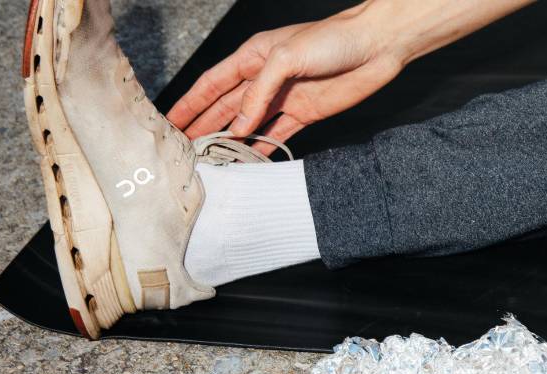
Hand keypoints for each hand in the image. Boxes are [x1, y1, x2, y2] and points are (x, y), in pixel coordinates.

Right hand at [168, 6, 403, 152]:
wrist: (375, 46)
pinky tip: (248, 161)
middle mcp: (265, 78)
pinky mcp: (305, 113)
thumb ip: (258, 92)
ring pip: (249, 124)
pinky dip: (263, 147)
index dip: (191, 103)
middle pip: (226, 107)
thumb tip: (239, 126)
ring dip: (230, 140)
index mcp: (253, 57)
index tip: (171, 122)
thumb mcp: (285, 57)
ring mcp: (284, 97)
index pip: (212, 84)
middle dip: (204, 127)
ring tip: (211, 160)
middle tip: (184, 150)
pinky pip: (277, 134)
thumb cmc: (332, 39)